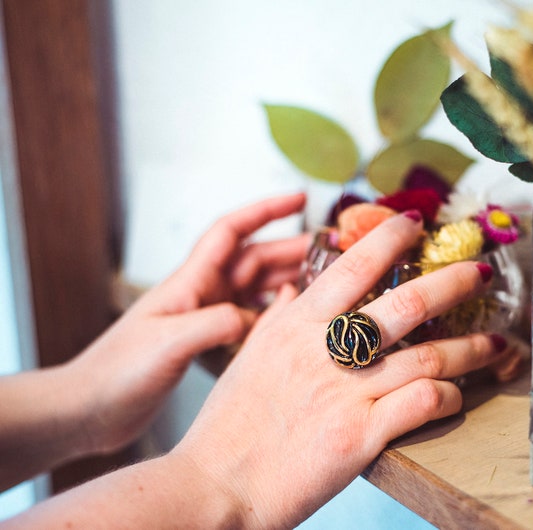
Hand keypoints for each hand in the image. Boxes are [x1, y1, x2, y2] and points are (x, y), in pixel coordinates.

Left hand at [67, 193, 309, 454]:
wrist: (88, 409)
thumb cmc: (116, 371)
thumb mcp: (168, 342)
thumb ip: (215, 324)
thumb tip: (256, 318)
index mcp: (190, 282)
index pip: (233, 231)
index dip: (266, 210)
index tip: (299, 198)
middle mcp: (202, 294)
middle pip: (255, 260)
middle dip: (292, 250)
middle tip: (332, 252)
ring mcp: (206, 318)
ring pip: (257, 291)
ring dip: (289, 283)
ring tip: (325, 284)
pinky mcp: (207, 344)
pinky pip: (251, 322)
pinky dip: (275, 318)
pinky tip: (295, 324)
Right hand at [171, 210, 510, 527]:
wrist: (217, 484)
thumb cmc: (230, 424)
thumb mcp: (249, 358)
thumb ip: (277, 319)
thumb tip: (293, 290)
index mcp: (297, 326)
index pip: (354, 265)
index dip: (392, 238)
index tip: (419, 224)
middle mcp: (326, 350)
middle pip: (407, 303)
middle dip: (454, 282)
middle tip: (481, 273)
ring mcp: (346, 393)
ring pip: (427, 356)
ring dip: (470, 348)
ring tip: (496, 342)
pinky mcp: (360, 436)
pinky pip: (421, 404)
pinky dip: (448, 396)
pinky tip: (458, 395)